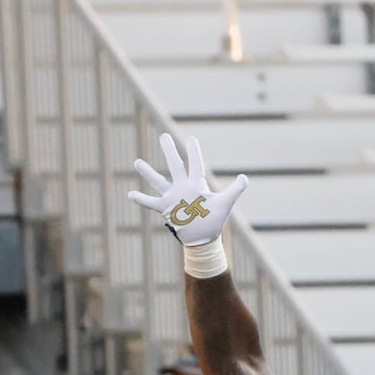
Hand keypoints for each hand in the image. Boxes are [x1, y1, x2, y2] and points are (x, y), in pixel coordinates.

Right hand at [129, 133, 248, 245]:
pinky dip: (141, 199)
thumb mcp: (225, 204)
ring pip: (158, 181)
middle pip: (175, 165)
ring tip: (137, 162)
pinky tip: (130, 193)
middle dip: (170, 151)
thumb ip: (235, 189)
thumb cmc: (214, 221)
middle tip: (163, 136)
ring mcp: (172, 197)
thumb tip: (244, 177)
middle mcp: (183, 187)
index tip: (191, 139)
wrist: (202, 238)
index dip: (194, 151)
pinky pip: (151, 203)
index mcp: (197, 184)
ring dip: (148, 172)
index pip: (195, 163)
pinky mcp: (165, 209)